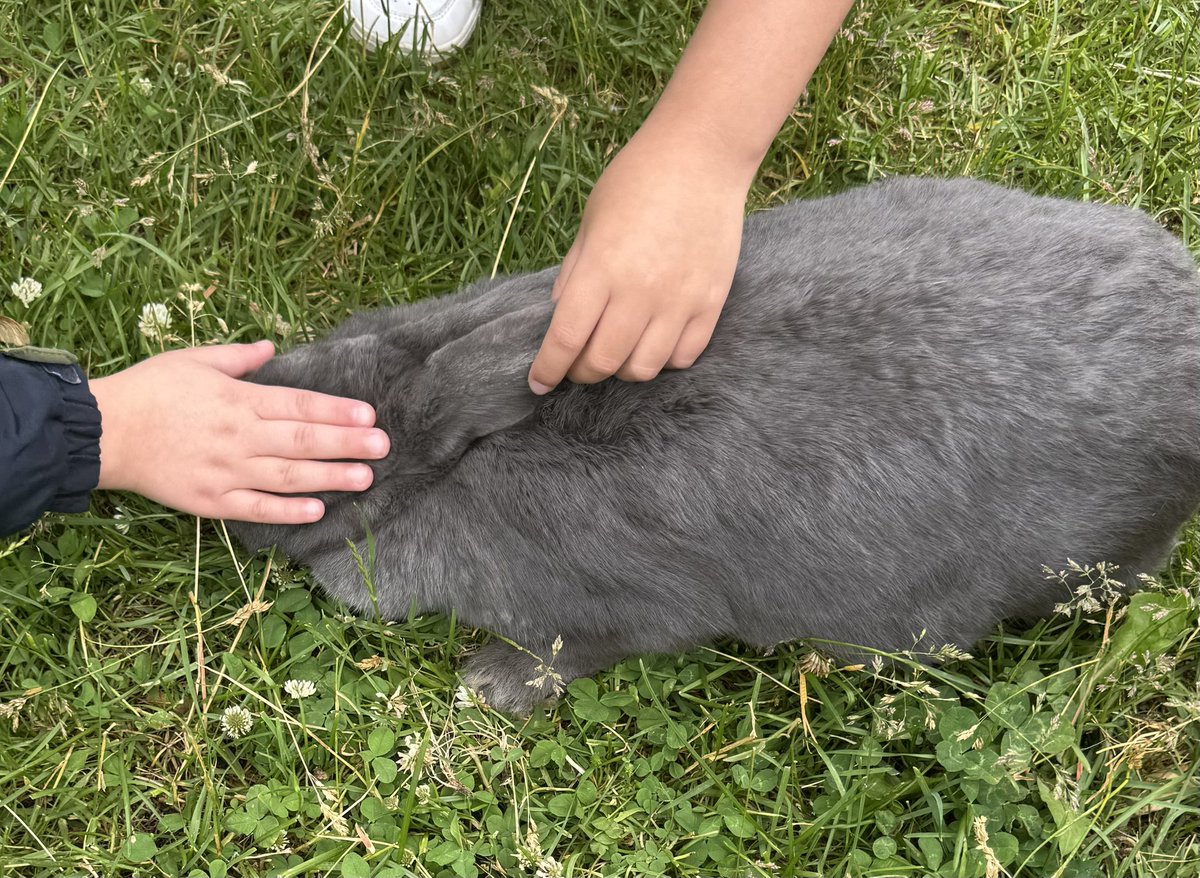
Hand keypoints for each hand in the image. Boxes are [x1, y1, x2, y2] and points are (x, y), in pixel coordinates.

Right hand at [90, 341, 389, 523]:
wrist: (104, 432)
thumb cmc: (149, 389)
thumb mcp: (193, 359)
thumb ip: (238, 357)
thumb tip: (272, 347)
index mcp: (237, 399)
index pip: (298, 405)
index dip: (336, 411)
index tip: (368, 415)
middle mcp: (238, 436)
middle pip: (302, 441)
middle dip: (347, 444)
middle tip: (383, 446)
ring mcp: (226, 471)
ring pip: (287, 475)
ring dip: (329, 477)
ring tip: (365, 477)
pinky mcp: (211, 501)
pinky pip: (255, 508)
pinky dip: (287, 510)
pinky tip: (317, 509)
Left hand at [528, 128, 749, 391]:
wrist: (702, 155)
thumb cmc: (637, 180)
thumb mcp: (590, 222)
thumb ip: (574, 273)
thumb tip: (559, 318)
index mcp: (601, 269)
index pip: (566, 340)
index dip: (548, 369)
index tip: (538, 382)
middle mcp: (640, 292)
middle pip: (603, 362)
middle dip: (582, 372)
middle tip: (577, 365)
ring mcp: (679, 300)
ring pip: (644, 368)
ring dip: (622, 369)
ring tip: (616, 352)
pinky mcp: (711, 302)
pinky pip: (683, 356)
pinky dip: (663, 359)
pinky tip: (653, 342)